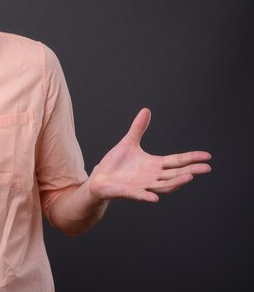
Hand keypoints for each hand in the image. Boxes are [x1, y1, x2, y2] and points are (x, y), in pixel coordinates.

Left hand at [88, 108, 211, 202]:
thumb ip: (138, 128)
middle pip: (175, 174)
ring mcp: (142, 185)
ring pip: (162, 186)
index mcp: (154, 165)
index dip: (191, 158)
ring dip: (175, 182)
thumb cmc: (116, 163)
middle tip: (206, 168)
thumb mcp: (129, 143)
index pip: (176, 161)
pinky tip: (155, 198)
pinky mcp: (129, 192)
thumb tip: (146, 110)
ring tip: (189, 177)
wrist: (101, 177)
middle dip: (190, 171)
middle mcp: (152, 177)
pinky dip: (147, 196)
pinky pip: (140, 195)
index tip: (207, 156)